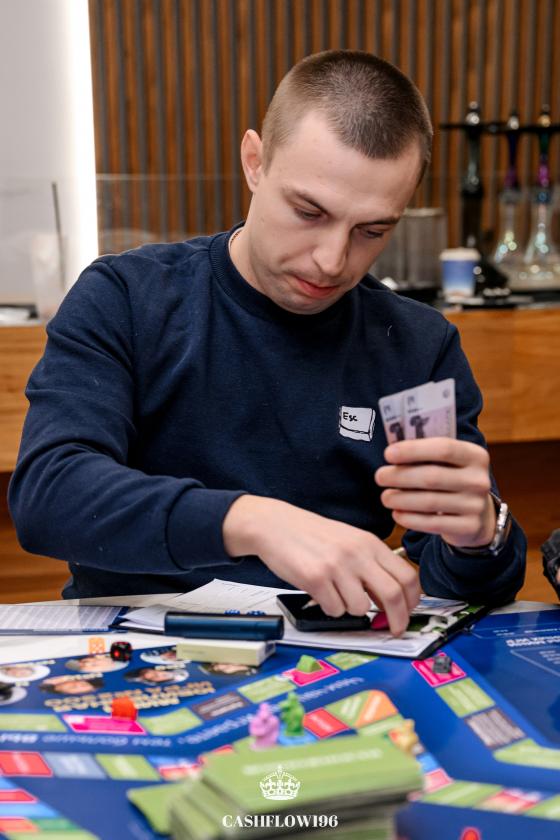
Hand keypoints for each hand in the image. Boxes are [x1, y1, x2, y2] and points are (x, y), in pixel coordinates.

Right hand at [222, 495, 419, 635]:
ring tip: (337, 594)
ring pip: (360, 607)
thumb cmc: (312, 535)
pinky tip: (320, 592)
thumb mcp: (350, 541)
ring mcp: (336, 566)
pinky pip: (334, 609)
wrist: (276, 525)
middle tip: (393, 628)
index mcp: (370, 543)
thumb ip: (372, 565)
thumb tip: (392, 600)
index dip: (412, 601)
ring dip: (351, 609)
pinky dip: (330, 607)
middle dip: (397, 619)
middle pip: (393, 595)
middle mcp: (357, 553)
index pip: (407, 575)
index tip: (408, 612)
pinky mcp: (316, 579)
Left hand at [375, 438, 495, 548]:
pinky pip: (433, 524)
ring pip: (429, 502)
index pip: (444, 448)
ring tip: (385, 497)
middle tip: (380, 476)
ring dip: (401, 499)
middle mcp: (479, 480)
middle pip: (432, 476)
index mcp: (475, 456)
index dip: (413, 450)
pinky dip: (410, 519)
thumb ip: (426, 453)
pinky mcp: (469, 527)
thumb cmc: (452, 479)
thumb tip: (392, 449)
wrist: (478, 513)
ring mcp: (476, 505)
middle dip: (400, 476)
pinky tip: (397, 514)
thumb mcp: (448, 463)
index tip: (388, 454)